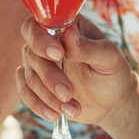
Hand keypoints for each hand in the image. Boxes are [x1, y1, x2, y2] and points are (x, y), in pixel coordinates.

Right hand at [17, 18, 138, 129]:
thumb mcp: (108, 57)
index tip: (59, 55)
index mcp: (65, 25)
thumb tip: (69, 32)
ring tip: (73, 108)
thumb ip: (88, 47)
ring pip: (29, 76)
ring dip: (49, 96)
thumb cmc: (112, 71)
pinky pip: (25, 93)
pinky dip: (39, 105)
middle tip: (68, 93)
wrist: (111, 100)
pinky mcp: (35, 84)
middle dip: (49, 76)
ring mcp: (39, 62)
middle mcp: (47, 40)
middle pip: (32, 53)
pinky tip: (56, 114)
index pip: (39, 24)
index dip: (42, 39)